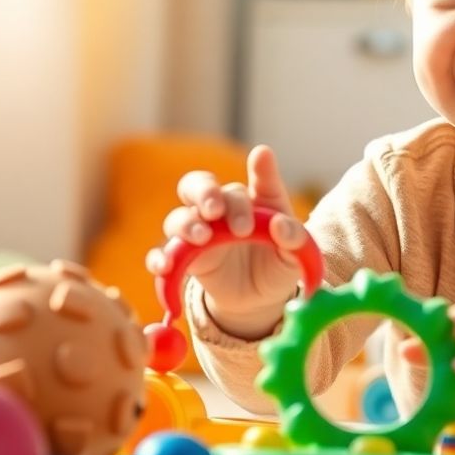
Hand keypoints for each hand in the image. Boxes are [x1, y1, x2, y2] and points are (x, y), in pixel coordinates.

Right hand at [145, 145, 308, 339]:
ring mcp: (200, 232)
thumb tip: (281, 226)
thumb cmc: (277, 266)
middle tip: (216, 209)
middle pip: (200, 185)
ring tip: (202, 237)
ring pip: (179, 216)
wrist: (259, 298)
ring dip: (187, 223)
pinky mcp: (185, 258)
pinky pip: (164, 253)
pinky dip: (160, 257)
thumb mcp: (294, 256)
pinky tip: (165, 266)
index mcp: (256, 202)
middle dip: (205, 192)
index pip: (258, 180)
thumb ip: (293, 239)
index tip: (262, 156)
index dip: (260, 168)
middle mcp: (223, 210)